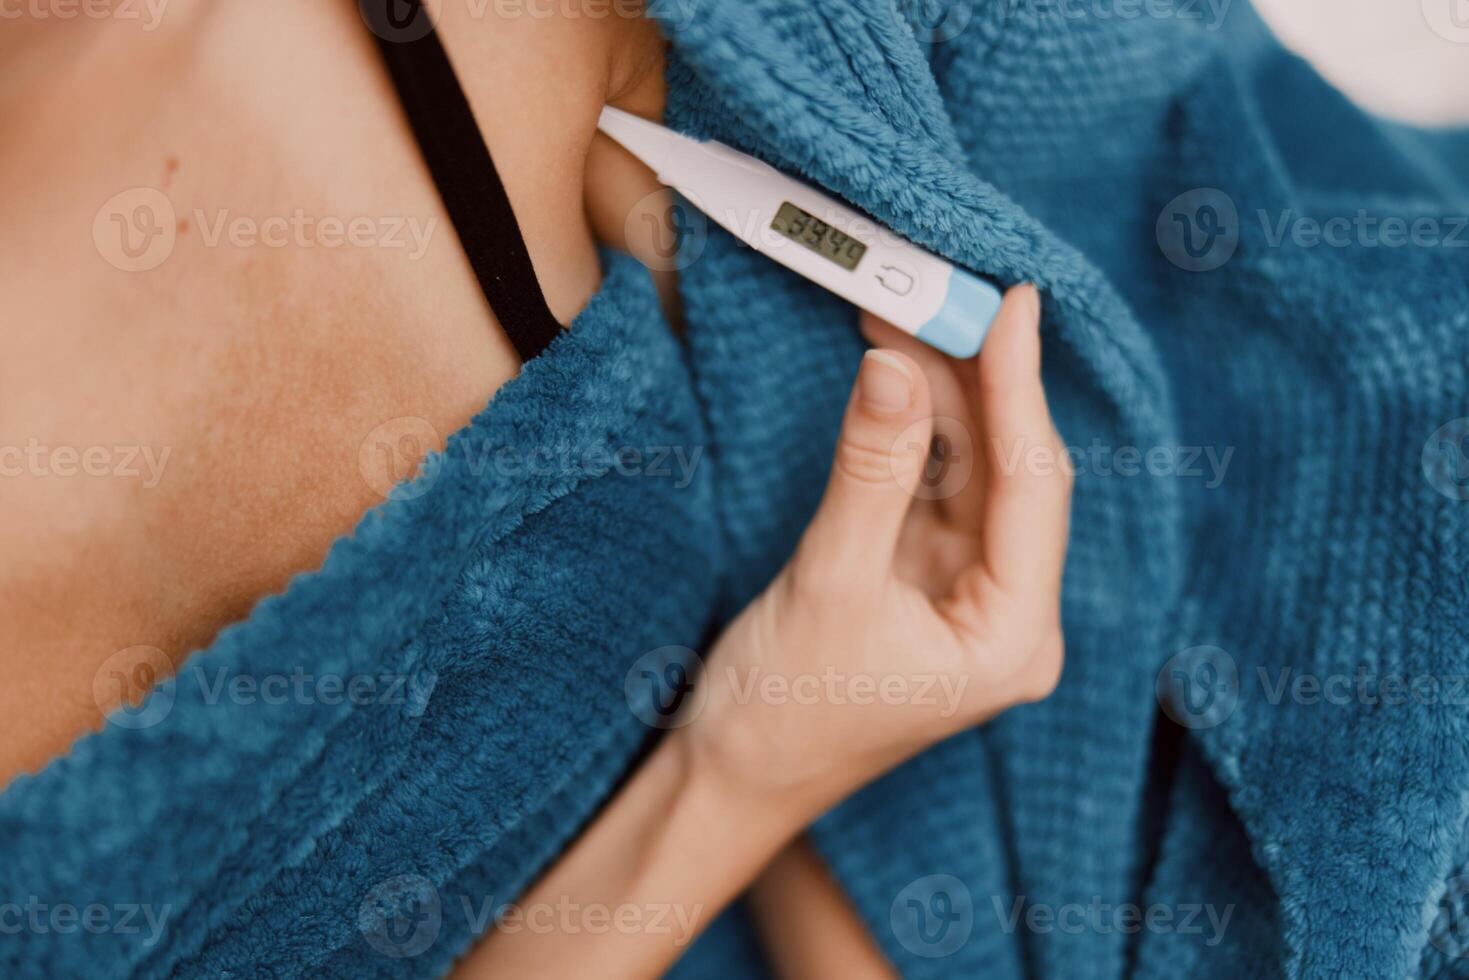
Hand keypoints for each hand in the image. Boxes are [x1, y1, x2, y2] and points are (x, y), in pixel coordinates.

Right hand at [688, 284, 1070, 810]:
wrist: (728, 777)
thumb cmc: (782, 713)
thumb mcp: (828, 580)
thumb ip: (869, 469)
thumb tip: (896, 364)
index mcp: (1013, 637)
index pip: (1033, 490)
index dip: (1021, 389)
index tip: (1011, 306)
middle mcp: (1005, 613)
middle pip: (1008, 471)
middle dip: (973, 381)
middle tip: (937, 295)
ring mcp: (963, 594)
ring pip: (969, 471)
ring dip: (937, 396)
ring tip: (898, 318)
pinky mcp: (921, 578)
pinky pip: (929, 487)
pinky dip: (910, 431)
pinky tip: (891, 376)